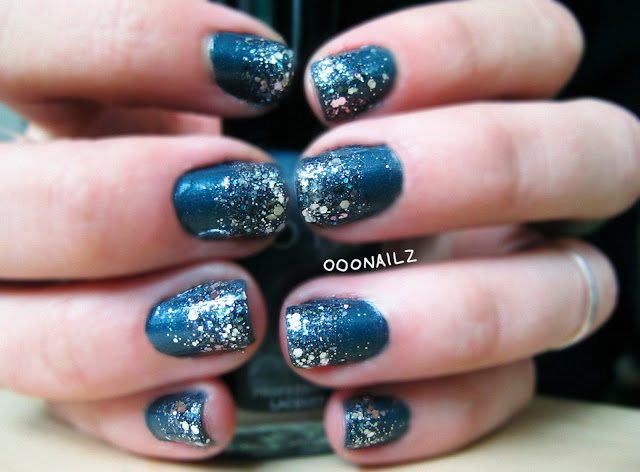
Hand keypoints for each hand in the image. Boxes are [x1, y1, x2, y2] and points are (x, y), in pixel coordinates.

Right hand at [0, 0, 296, 459]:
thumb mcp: (153, 81)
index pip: (21, 35)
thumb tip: (252, 69)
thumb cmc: (152, 128)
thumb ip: (164, 77)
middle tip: (248, 207)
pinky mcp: (49, 361)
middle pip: (4, 209)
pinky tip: (209, 408)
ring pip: (12, 335)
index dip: (135, 43)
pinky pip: (71, 413)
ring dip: (128, 333)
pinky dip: (140, 415)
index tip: (258, 71)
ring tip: (237, 316)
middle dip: (128, 209)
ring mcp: (6, 291)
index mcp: (6, 85)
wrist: (137, 199)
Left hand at [279, 0, 638, 464]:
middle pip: (594, 153)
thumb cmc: (257, 204)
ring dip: (450, 313)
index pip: (538, 42)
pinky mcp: (497, 375)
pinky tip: (350, 413)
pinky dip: (436, 408)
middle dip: (474, 166)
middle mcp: (527, 198)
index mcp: (490, 112)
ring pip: (567, 292)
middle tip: (334, 196)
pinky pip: (511, 395)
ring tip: (316, 327)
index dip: (457, 46)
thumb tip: (247, 72)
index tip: (328, 86)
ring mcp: (524, 287)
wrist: (240, 310)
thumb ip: (290, 115)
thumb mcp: (266, 140)